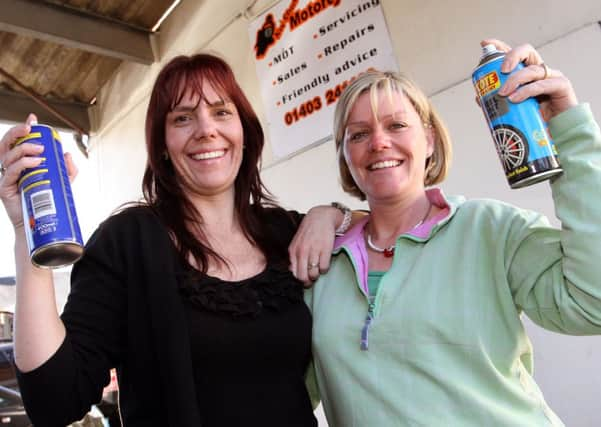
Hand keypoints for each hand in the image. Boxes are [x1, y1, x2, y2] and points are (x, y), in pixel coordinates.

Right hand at [0, 115, 77, 229]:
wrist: (39, 223)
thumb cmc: (48, 203)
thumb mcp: (63, 183)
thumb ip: (67, 169)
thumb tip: (67, 155)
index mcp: (21, 163)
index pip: (17, 142)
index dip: (22, 129)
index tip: (32, 119)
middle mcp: (10, 167)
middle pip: (6, 144)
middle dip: (17, 132)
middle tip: (30, 129)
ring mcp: (6, 177)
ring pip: (8, 156)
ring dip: (23, 148)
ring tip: (39, 150)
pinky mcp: (4, 187)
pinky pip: (10, 171)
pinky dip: (22, 163)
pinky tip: (35, 161)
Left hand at [288, 205, 338, 285]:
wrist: (321, 217)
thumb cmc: (308, 231)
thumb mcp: (296, 243)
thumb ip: (293, 257)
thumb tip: (292, 271)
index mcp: (293, 251)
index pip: (294, 273)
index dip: (299, 280)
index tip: (304, 279)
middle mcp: (302, 251)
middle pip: (303, 276)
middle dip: (307, 282)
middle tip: (311, 280)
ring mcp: (314, 250)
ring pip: (314, 274)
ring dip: (316, 275)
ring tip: (318, 271)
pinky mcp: (325, 249)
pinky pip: (324, 268)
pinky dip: (324, 270)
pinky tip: (324, 264)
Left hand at [482, 38, 577, 120]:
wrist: (558, 133)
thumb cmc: (536, 119)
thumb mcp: (514, 108)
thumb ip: (499, 100)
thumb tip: (479, 97)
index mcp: (527, 73)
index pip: (515, 54)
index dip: (501, 47)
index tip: (486, 44)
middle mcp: (540, 71)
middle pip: (527, 51)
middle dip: (511, 56)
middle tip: (501, 71)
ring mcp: (552, 77)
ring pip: (532, 69)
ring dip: (515, 80)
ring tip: (503, 94)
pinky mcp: (562, 86)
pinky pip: (542, 85)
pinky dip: (526, 91)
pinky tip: (515, 99)